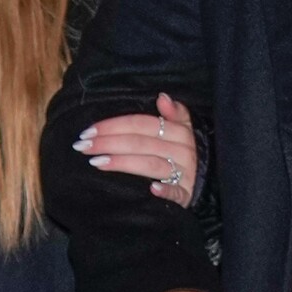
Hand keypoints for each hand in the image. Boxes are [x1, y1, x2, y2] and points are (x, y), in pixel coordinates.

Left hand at [73, 93, 198, 205]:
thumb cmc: (185, 153)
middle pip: (140, 143)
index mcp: (180, 131)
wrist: (209, 182)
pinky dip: (164, 190)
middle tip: (82, 146)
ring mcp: (185, 174)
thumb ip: (175, 113)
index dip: (114, 125)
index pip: (141, 124)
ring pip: (150, 164)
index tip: (89, 131)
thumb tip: (162, 97)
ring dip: (123, 163)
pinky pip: (176, 192)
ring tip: (96, 162)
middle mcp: (182, 150)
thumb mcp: (184, 129)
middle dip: (108, 143)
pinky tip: (151, 189)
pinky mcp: (186, 195)